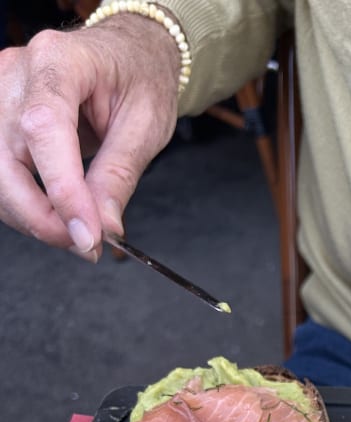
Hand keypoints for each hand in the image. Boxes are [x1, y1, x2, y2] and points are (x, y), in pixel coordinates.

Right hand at [0, 17, 180, 259]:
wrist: (126, 57)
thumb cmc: (139, 80)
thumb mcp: (146, 126)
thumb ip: (119, 175)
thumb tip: (104, 226)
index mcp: (59, 61)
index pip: (44, 130)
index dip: (62, 190)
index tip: (87, 236)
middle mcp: (17, 73)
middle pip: (7, 158)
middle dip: (42, 217)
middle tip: (87, 246)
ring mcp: (0, 95)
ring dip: (32, 217)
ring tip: (78, 233)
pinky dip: (24, 206)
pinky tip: (56, 216)